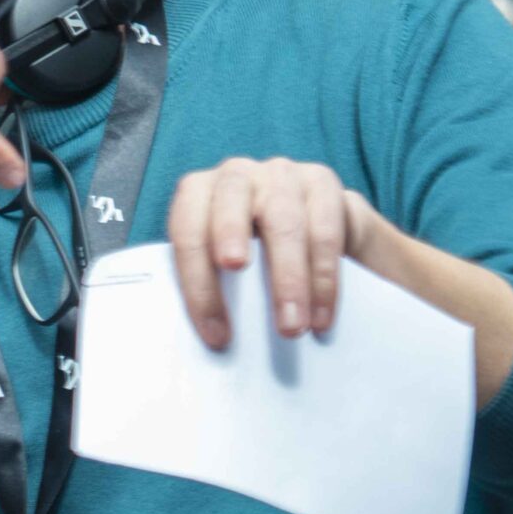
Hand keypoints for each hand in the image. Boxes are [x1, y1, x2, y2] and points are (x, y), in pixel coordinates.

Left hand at [168, 156, 393, 348]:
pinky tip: (321, 315)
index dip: (197, 280)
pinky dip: (324, 277)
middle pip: (230, 204)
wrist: (308, 227)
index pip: (186, 229)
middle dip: (231, 239)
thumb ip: (211, 282)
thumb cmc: (252, 252)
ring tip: (292, 326)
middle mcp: (236, 175)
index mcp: (198, 193)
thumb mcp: (222, 261)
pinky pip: (325, 229)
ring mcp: (281, 175)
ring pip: (284, 221)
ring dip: (288, 279)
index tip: (215, 331)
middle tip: (235, 271)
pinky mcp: (322, 183)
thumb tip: (212, 338)